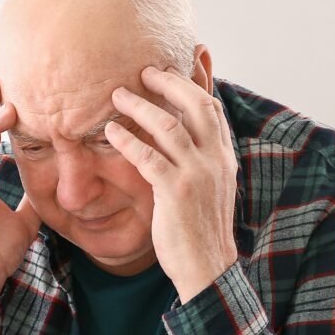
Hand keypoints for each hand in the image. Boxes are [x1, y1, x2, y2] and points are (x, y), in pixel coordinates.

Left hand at [105, 67, 237, 302]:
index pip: (212, 109)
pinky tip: (110, 132)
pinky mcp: (175, 191)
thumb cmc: (201, 232)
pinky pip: (148, 156)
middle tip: (144, 71)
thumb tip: (184, 148)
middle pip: (195, 104)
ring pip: (168, 125)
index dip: (194, 84)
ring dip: (140, 106)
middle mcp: (214, 159)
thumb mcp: (210, 192)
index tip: (174, 68)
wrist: (207, 266)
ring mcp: (196, 174)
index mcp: (224, 158)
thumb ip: (200, 165)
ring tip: (117, 95)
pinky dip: (127, 140)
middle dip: (169, 82)